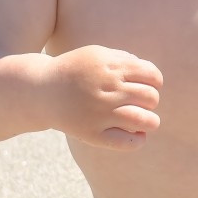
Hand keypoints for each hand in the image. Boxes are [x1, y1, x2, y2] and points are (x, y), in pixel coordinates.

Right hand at [47, 45, 162, 150]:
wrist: (41, 90)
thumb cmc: (74, 72)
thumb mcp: (96, 55)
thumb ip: (124, 59)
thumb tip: (151, 75)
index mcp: (110, 67)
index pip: (152, 76)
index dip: (156, 82)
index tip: (148, 86)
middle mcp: (107, 90)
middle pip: (150, 97)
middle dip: (151, 101)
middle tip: (142, 103)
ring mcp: (100, 113)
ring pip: (144, 120)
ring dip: (151, 121)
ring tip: (145, 121)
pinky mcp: (92, 133)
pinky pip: (126, 142)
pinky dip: (138, 140)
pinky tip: (136, 136)